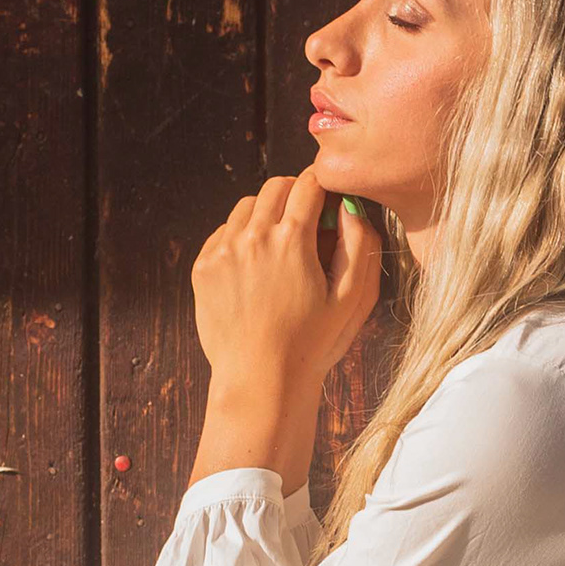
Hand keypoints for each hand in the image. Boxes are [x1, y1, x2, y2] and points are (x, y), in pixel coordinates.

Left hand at [191, 170, 381, 397]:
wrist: (261, 381)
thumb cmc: (312, 345)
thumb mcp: (353, 299)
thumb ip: (360, 245)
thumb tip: (350, 207)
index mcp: (292, 240)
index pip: (309, 184)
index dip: (324, 186)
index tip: (328, 198)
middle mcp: (253, 237)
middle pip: (275, 187)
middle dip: (295, 194)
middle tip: (307, 220)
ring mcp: (223, 251)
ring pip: (246, 206)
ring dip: (266, 213)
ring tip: (280, 245)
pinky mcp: (204, 268)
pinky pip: (223, 233)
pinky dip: (241, 237)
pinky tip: (256, 266)